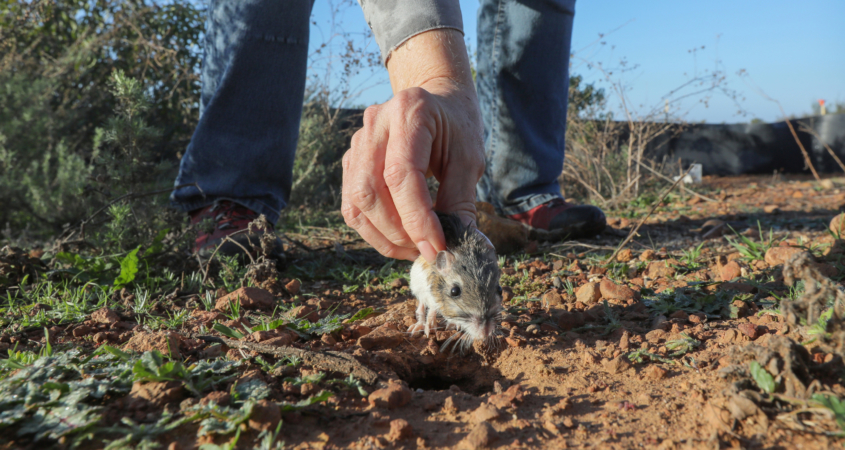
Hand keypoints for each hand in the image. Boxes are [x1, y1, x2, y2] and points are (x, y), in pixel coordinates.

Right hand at [341, 29, 483, 261]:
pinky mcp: (351, 162)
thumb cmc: (457, 128)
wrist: (438, 103)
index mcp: (408, 111)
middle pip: (370, 191)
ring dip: (385, 236)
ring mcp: (357, 142)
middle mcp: (375, 124)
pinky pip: (353, 205)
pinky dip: (375, 230)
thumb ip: (461, 201)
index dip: (417, 218)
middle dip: (399, 231)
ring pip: (356, 202)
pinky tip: (400, 239)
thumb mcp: (469, 159)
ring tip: (416, 248)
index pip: (401, 174)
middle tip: (429, 251)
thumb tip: (456, 248)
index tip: (438, 246)